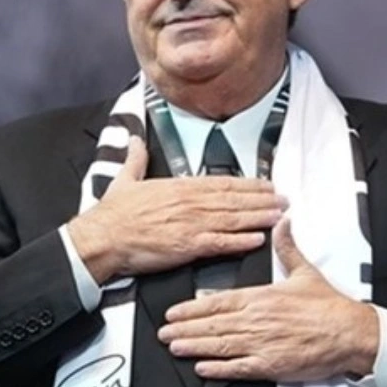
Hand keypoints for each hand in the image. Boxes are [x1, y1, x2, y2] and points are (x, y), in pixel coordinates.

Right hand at [67, 136, 286, 282]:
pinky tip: (258, 239)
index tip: (265, 184)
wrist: (102, 238)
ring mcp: (191, 224)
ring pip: (233, 218)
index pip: (221, 182)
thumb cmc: (113, 214)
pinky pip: (221, 243)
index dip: (247, 183)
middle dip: (262, 199)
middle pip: (234, 199)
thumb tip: (134, 140)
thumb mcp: (124, 180)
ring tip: (279, 215)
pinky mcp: (188, 246)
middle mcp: (190, 202)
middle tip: (284, 199)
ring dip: (259, 216)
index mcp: (178, 186)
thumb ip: (135, 159)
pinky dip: (241, 241)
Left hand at [157, 217, 378, 381]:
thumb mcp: (305, 271)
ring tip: (175, 347)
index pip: (217, 302)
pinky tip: (203, 368)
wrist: (350, 332)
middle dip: (184, 329)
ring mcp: (261, 345)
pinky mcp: (271, 365)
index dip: (191, 308)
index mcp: (261, 298)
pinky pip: (238, 368)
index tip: (174, 311)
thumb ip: (287, 248)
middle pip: (212, 325)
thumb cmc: (329, 307)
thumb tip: (282, 225)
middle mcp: (256, 321)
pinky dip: (218, 369)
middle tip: (163, 332)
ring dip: (194, 347)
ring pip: (219, 346)